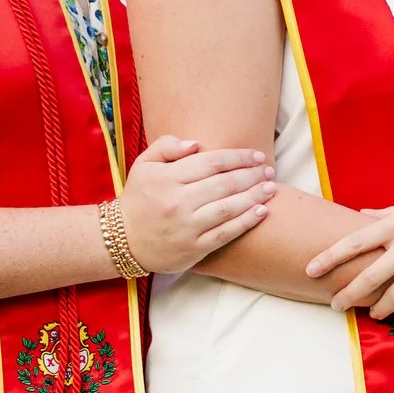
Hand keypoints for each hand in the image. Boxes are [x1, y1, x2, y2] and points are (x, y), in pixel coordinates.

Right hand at [117, 136, 275, 274]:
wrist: (122, 240)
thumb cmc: (138, 198)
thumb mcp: (143, 165)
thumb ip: (166, 147)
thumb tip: (195, 143)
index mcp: (166, 179)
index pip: (211, 162)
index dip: (238, 157)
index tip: (256, 155)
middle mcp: (177, 202)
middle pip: (224, 184)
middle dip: (251, 175)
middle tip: (268, 170)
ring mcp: (186, 227)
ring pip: (228, 208)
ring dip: (254, 196)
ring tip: (271, 188)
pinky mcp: (193, 249)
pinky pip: (225, 234)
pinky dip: (246, 222)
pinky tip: (262, 212)